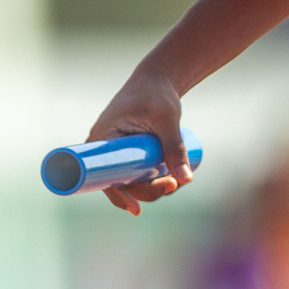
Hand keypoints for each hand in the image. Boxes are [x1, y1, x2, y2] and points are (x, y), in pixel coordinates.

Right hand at [85, 70, 193, 214]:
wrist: (158, 79)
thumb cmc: (157, 94)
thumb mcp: (166, 119)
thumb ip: (175, 146)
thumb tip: (185, 179)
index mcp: (102, 138)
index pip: (103, 176)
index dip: (118, 196)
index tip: (137, 209)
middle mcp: (104, 148)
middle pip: (120, 182)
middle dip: (146, 190)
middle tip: (173, 185)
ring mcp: (117, 151)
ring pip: (131, 179)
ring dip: (152, 187)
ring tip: (176, 181)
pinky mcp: (130, 152)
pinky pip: (137, 173)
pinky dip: (152, 180)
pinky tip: (170, 183)